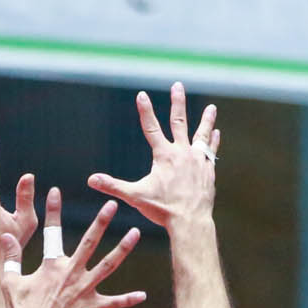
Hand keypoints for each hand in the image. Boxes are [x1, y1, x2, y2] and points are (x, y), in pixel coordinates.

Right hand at [1, 201, 145, 307]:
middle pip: (90, 241)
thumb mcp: (11, 281)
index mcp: (52, 265)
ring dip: (123, 248)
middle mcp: (72, 273)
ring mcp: (84, 290)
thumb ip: (12, 257)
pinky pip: (114, 303)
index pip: (51, 232)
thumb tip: (6, 235)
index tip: (56, 192)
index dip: (52, 210)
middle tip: (112, 205)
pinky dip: (128, 300)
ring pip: (109, 264)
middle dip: (101, 221)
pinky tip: (143, 296)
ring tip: (135, 233)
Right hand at [87, 82, 218, 228]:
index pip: (151, 127)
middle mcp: (182, 153)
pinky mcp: (208, 170)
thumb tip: (91, 180)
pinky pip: (210, 151)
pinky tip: (215, 133)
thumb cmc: (162, 209)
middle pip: (179, 122)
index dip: (145, 110)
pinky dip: (212, 141)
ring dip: (206, 119)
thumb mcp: (135, 196)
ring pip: (202, 134)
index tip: (142, 94)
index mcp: (163, 155)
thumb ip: (113, 185)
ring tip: (212, 108)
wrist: (190, 221)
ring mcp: (197, 160)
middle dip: (177, 102)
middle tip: (178, 86)